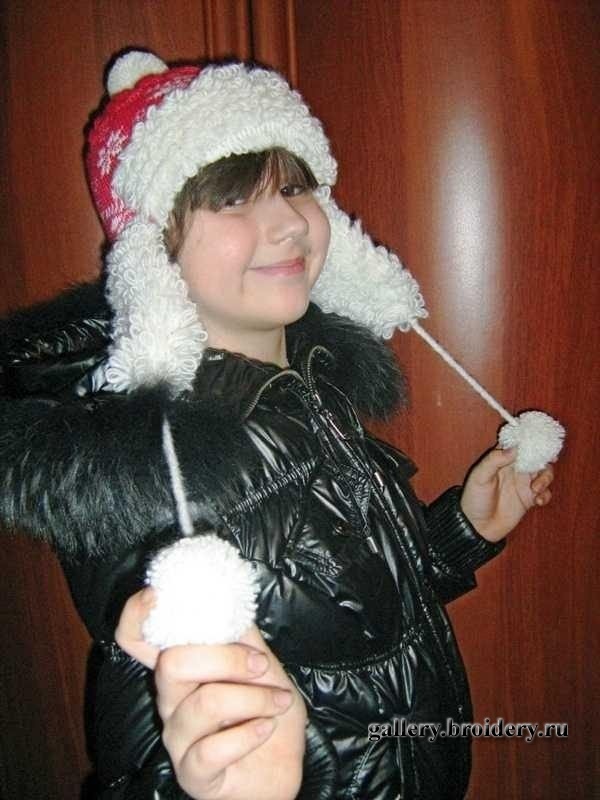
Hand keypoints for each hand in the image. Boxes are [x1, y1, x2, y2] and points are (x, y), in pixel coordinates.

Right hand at [116, 590, 306, 799]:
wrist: (282, 765)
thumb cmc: (266, 709)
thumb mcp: (261, 662)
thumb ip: (240, 631)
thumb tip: (226, 594)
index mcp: (181, 669)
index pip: (134, 639)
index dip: (136, 615)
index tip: (158, 595)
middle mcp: (170, 701)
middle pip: (171, 664)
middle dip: (226, 658)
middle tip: (260, 665)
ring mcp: (178, 740)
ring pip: (204, 703)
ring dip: (254, 698)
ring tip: (278, 702)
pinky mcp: (193, 775)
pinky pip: (212, 751)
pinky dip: (249, 734)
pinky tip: (267, 728)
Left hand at [460, 447, 553, 542]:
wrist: (477, 527)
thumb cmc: (474, 499)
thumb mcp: (479, 477)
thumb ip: (494, 460)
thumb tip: (514, 448)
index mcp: (501, 459)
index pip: (517, 443)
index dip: (528, 438)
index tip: (539, 437)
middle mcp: (515, 469)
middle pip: (536, 456)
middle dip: (545, 457)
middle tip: (549, 460)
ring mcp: (523, 483)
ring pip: (545, 472)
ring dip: (545, 478)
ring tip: (535, 489)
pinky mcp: (529, 498)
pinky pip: (545, 492)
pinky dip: (545, 495)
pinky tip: (537, 501)